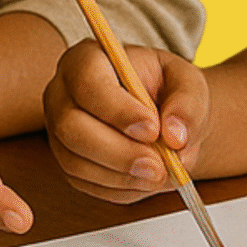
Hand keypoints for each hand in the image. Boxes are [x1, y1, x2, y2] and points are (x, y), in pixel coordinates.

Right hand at [43, 38, 209, 202]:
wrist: (162, 116)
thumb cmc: (167, 89)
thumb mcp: (188, 83)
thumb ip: (187, 103)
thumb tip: (176, 136)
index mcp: (85, 60)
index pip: (87, 81)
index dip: (117, 109)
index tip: (153, 129)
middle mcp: (62, 95)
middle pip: (71, 127)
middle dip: (118, 152)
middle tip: (159, 165)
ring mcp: (59, 132)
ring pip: (76, 162)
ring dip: (122, 175)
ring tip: (160, 173)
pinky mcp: (69, 163)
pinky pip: (86, 183)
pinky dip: (120, 187)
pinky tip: (146, 178)